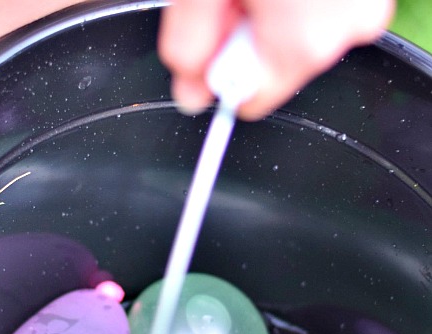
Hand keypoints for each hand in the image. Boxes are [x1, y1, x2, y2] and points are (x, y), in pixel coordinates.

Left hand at [158, 0, 394, 119]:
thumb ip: (188, 49)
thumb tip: (191, 94)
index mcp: (303, 42)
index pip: (248, 103)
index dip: (218, 75)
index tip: (208, 44)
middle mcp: (345, 28)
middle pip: (275, 68)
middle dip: (244, 37)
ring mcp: (366, 2)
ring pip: (301, 36)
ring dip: (271, 12)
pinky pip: (324, 9)